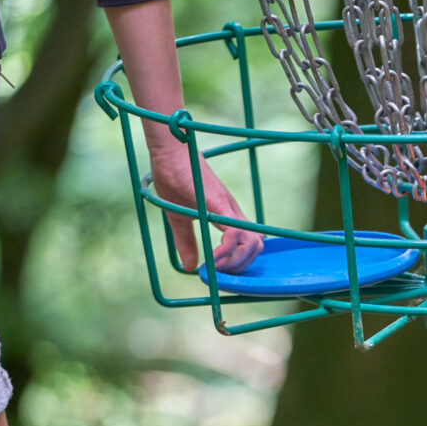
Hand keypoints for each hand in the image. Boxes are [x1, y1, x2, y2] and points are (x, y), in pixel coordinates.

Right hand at [149, 147, 263, 273]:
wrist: (169, 152)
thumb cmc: (174, 179)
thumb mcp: (178, 218)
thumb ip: (186, 242)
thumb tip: (191, 267)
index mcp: (228, 216)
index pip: (250, 244)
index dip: (239, 263)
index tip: (218, 273)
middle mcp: (234, 212)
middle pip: (257, 246)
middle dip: (241, 267)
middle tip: (218, 273)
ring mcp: (229, 207)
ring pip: (253, 241)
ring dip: (236, 261)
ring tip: (215, 267)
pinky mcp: (219, 202)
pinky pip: (235, 231)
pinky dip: (227, 250)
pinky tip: (212, 259)